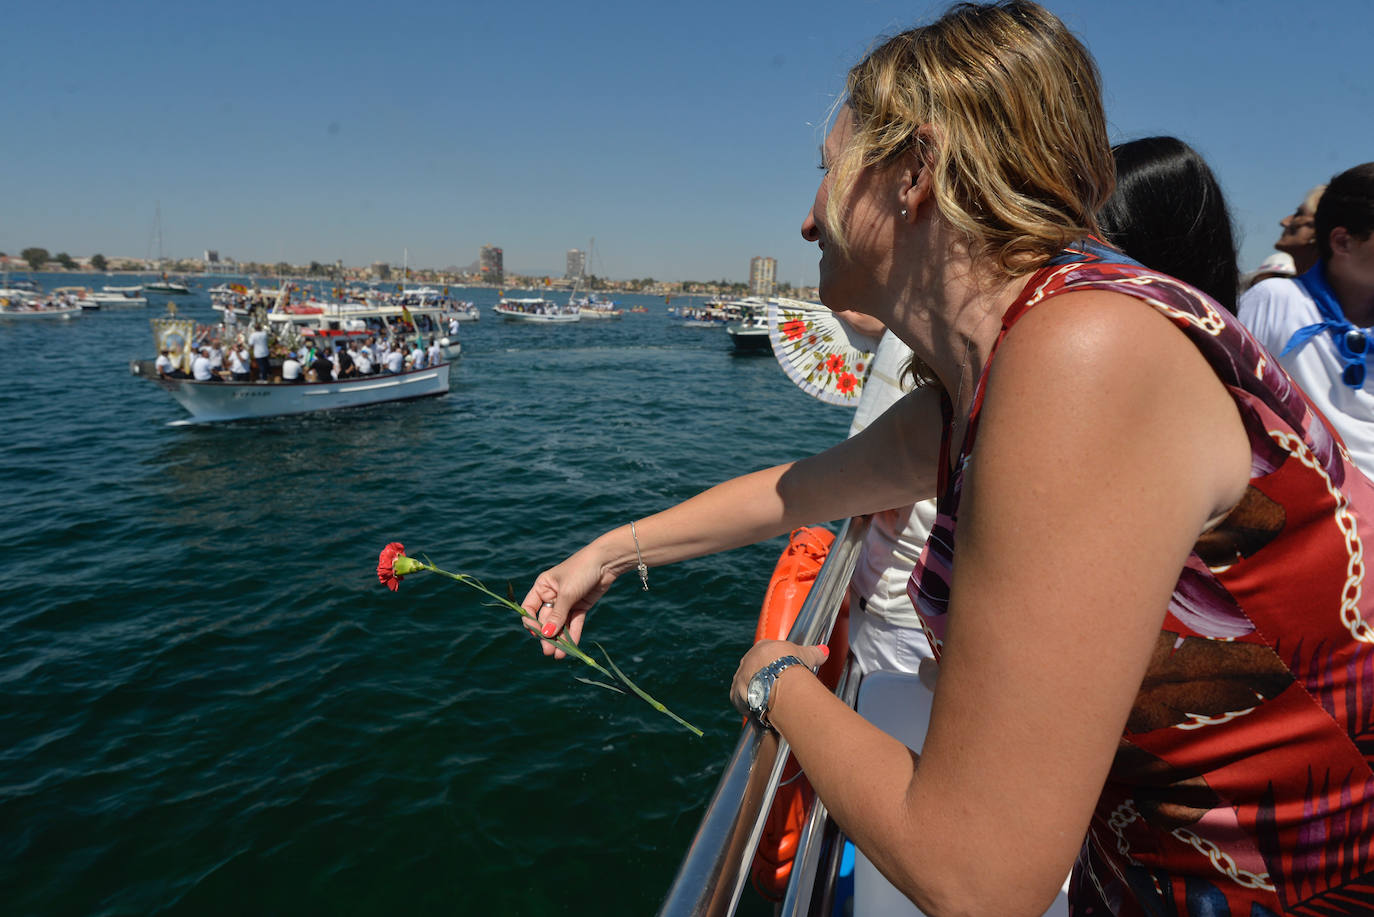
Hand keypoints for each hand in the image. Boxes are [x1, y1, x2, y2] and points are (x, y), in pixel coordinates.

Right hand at [520, 541, 618, 658]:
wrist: (606, 562)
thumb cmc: (581, 571)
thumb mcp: (567, 593)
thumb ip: (557, 615)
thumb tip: (546, 634)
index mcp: (542, 586)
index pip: (530, 608)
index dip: (531, 622)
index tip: (536, 634)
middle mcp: (552, 595)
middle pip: (546, 619)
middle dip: (548, 635)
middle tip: (549, 651)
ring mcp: (567, 601)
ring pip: (561, 624)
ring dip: (560, 639)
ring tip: (560, 655)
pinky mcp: (581, 606)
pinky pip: (574, 622)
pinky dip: (573, 634)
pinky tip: (572, 647)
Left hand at [730, 639, 829, 717]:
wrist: (779, 679)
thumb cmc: (792, 664)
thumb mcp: (806, 654)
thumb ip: (814, 652)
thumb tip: (823, 651)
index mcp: (762, 647)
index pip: (765, 656)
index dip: (774, 666)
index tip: (781, 674)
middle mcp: (747, 660)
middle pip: (754, 671)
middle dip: (764, 680)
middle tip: (776, 690)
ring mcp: (740, 676)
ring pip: (746, 685)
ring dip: (756, 693)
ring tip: (769, 702)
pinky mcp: (735, 693)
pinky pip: (739, 700)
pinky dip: (748, 705)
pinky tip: (759, 710)